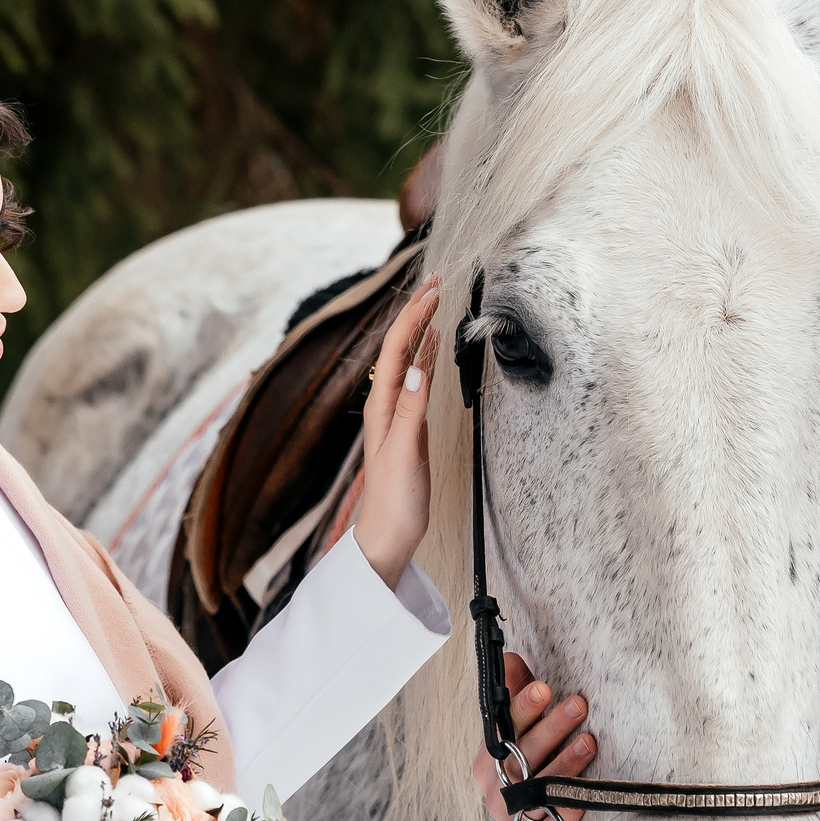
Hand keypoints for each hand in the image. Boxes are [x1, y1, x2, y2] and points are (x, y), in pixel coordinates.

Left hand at [354, 278, 443, 587]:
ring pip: (408, 359)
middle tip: (438, 282)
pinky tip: (433, 347)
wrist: (387, 538)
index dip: (413, 316)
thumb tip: (420, 368)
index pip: (396, 350)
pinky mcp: (410, 426)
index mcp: (382, 408)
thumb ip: (411, 413)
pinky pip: (416, 379)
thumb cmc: (394, 504)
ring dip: (420, 328)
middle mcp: (386, 405)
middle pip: (399, 347)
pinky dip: (426, 356)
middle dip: (416, 311)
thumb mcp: (404, 456)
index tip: (433, 289)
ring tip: (435, 302)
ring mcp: (397, 414)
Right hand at [473, 650, 595, 820]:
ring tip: (590, 741)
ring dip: (564, 765)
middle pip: (521, 756)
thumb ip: (520, 700)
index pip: (502, 729)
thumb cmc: (541, 780)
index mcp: (491, 761)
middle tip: (578, 705)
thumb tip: (511, 658)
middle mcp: (496, 791)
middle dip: (550, 728)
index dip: (521, 708)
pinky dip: (566, 810)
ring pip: (537, 790)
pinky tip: (585, 795)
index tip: (543, 687)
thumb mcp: (530, 738)